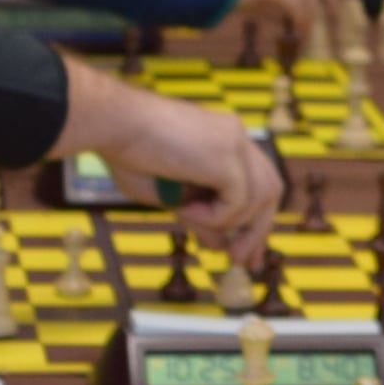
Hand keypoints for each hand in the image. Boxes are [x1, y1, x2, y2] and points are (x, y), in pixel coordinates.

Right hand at [59, 68, 282, 259]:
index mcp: (223, 139)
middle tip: (239, 260)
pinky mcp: (227, 154)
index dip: (255, 218)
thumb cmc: (129, 153)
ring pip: (258, 198)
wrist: (114, 124)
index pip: (257, 181)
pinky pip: (238, 201)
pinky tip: (185, 207)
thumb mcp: (169, 195)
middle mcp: (235, 137)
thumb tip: (221, 246)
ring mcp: (235, 142)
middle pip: (269, 189)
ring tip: (188, 216)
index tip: (243, 250)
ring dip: (227, 222)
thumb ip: (199, 217)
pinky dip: (214, 216)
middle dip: (258, 229)